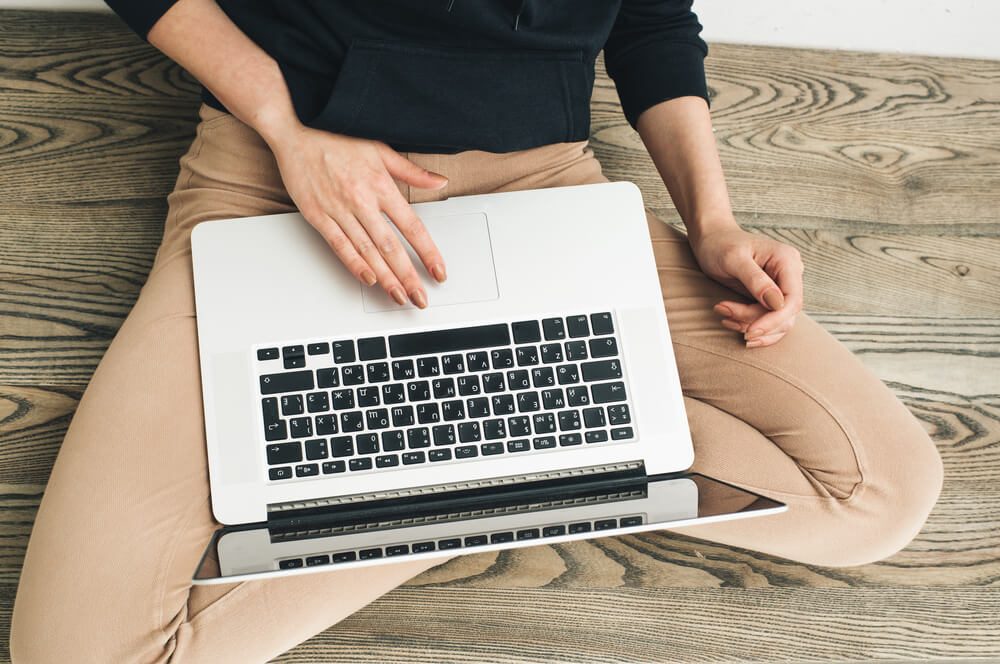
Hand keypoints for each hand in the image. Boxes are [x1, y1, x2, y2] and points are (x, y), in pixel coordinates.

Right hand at [265, 122, 448, 308]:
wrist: (296, 127)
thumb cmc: (336, 135)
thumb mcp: (381, 149)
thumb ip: (412, 171)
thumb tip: (439, 182)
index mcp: (381, 185)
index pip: (412, 227)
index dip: (428, 253)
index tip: (438, 272)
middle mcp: (362, 200)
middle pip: (391, 247)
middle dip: (408, 276)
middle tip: (420, 298)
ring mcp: (339, 210)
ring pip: (367, 251)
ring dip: (385, 278)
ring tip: (399, 296)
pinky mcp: (318, 215)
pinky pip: (339, 245)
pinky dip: (354, 264)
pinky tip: (367, 280)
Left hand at [687, 222, 804, 347]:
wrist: (711, 240)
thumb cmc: (720, 245)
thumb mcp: (734, 259)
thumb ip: (756, 280)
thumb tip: (777, 303)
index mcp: (787, 261)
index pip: (792, 300)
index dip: (774, 320)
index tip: (749, 332)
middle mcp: (790, 274)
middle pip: (784, 314)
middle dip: (755, 322)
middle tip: (725, 315)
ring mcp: (782, 287)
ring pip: (777, 321)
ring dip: (749, 325)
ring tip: (724, 315)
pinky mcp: (770, 297)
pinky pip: (768, 320)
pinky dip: (749, 325)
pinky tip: (730, 321)